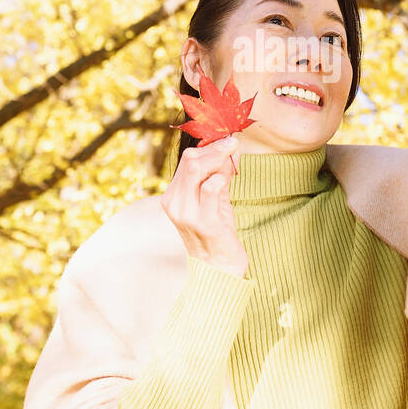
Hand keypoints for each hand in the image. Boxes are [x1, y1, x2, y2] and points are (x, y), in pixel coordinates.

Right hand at [160, 136, 247, 276]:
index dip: (210, 146)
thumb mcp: (217, 198)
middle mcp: (174, 203)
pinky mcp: (204, 222)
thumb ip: (221, 173)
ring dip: (220, 159)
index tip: (228, 140)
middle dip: (215, 148)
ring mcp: (187, 213)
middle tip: (234, 143)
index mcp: (173, 195)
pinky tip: (228, 180)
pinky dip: (222, 178)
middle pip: (190, 160)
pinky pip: (211, 188)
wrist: (218, 268)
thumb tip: (231, 146)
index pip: (187, 159)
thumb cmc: (217, 232)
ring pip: (197, 169)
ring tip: (233, 158)